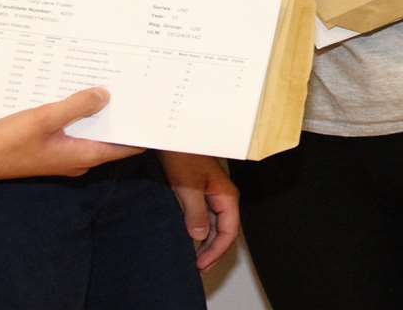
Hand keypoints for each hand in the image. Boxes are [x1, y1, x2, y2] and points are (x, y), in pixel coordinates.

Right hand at [0, 87, 142, 179]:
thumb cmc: (8, 142)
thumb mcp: (45, 118)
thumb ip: (77, 106)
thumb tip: (106, 95)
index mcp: (81, 156)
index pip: (124, 147)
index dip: (141, 132)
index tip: (156, 112)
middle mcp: (76, 158)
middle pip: (109, 138)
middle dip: (121, 116)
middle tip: (135, 89)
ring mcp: (61, 154)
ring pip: (90, 132)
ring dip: (99, 113)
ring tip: (111, 85)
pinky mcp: (48, 146)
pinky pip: (72, 129)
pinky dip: (79, 114)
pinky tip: (77, 93)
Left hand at [160, 151, 239, 270]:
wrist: (173, 135)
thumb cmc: (184, 152)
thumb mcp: (187, 185)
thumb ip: (196, 212)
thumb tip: (200, 235)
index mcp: (226, 195)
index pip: (229, 232)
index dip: (216, 252)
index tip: (201, 264)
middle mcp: (223, 196)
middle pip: (224, 232)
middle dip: (213, 252)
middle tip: (199, 267)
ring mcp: (213, 194)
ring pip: (216, 226)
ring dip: (207, 243)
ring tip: (196, 259)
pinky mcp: (202, 192)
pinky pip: (207, 218)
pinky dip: (201, 232)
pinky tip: (191, 239)